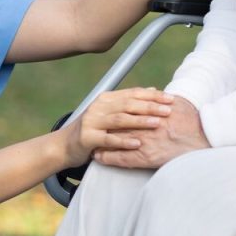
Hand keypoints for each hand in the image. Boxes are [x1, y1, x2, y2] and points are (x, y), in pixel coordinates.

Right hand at [58, 88, 173, 166]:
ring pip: (120, 119)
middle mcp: (99, 107)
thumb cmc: (93, 129)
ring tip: (157, 123)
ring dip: (140, 121)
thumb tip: (152, 89)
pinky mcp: (87, 138)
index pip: (132, 94)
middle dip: (150, 107)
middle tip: (168, 110)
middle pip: (128, 104)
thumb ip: (129, 102)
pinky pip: (108, 139)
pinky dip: (124, 141)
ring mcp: (92, 121)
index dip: (152, 96)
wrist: (64, 145)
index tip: (170, 99)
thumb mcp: (109, 112)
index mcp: (106, 98)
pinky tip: (138, 143)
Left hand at [93, 95, 209, 168]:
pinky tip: (99, 157)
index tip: (101, 113)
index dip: (111, 112)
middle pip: (116, 123)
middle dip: (102, 125)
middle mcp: (143, 125)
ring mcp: (143, 141)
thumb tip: (155, 93)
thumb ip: (163, 99)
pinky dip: (109, 158)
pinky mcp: (146, 158)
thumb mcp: (177, 104)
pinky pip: (122, 158)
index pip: (123, 110)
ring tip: (89, 141)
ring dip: (101, 141)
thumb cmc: (193, 121)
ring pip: (115, 140)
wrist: (203, 139)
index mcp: (149, 112)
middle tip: (90, 126)